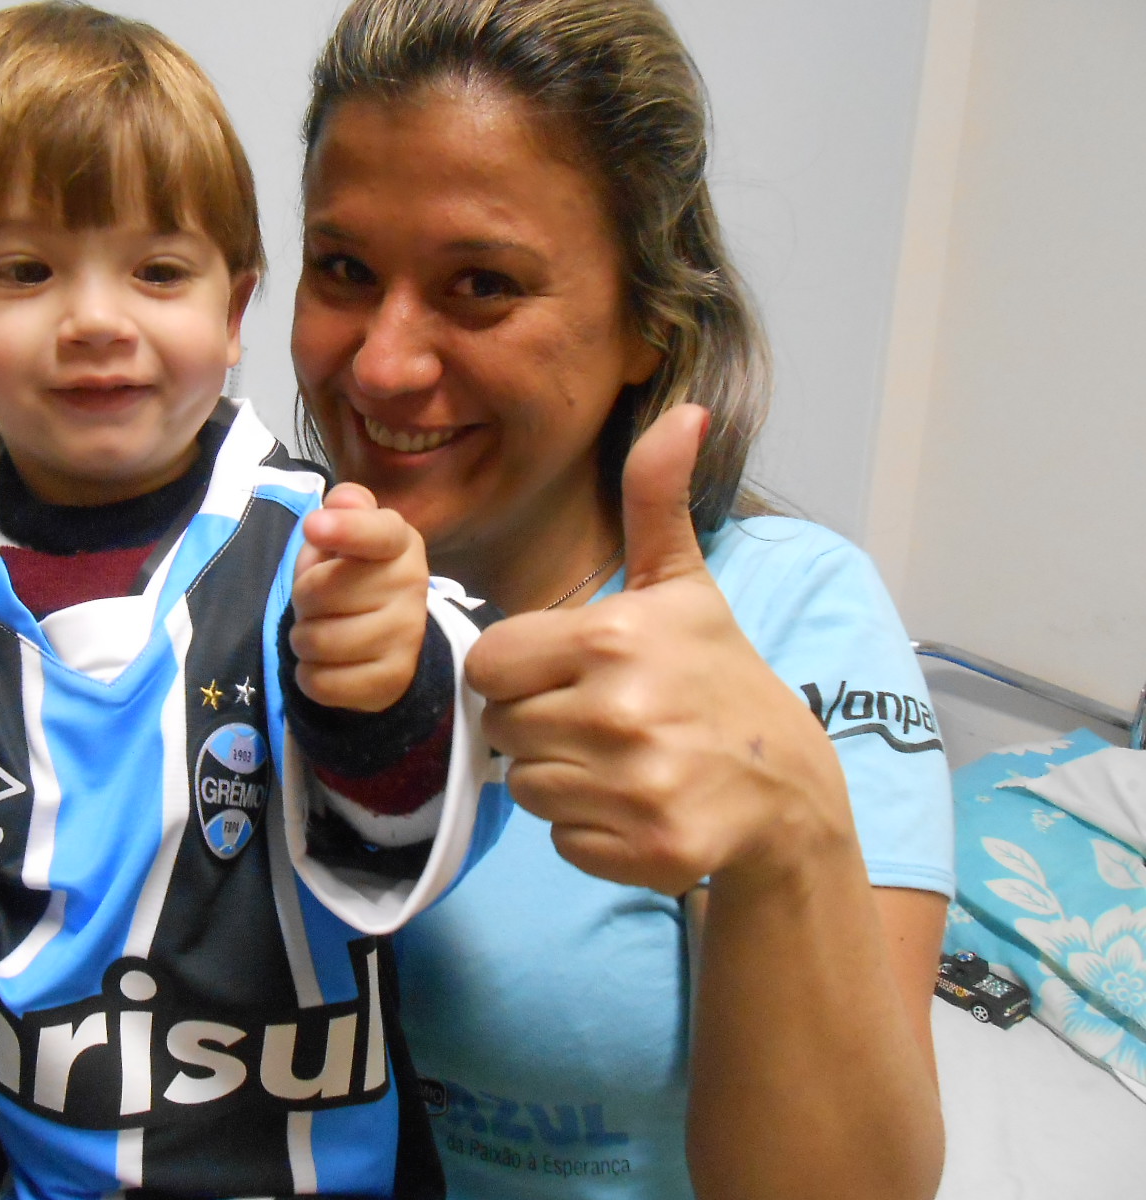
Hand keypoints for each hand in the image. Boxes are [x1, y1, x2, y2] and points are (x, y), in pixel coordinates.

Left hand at [290, 482, 429, 712]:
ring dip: (303, 639)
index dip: (345, 529)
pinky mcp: (393, 679)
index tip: (313, 526)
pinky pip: (321, 682)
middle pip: (319, 591)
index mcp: (399, 542)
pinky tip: (327, 664)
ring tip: (321, 631)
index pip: (377, 532)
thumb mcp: (344, 538)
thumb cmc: (354, 577)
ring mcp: (407, 635)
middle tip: (317, 601)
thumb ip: (343, 512)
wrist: (390, 642)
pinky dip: (309, 676)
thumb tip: (341, 501)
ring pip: (316, 641)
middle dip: (302, 598)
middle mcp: (412, 585)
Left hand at [465, 405, 849, 895]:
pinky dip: (590, 830)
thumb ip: (656, 501)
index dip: (521, 671)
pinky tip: (637, 803)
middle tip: (603, 720)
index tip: (572, 673)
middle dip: (539, 724)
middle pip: (501, 727)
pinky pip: (559, 838)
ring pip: (526, 785)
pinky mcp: (647, 848)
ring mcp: (636, 786)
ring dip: (562, 778)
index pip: (488, 665)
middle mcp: (621, 711)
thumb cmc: (717, 678)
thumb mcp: (684, 585)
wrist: (788, 787)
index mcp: (613, 637)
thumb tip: (684, 410)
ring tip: (621, 760)